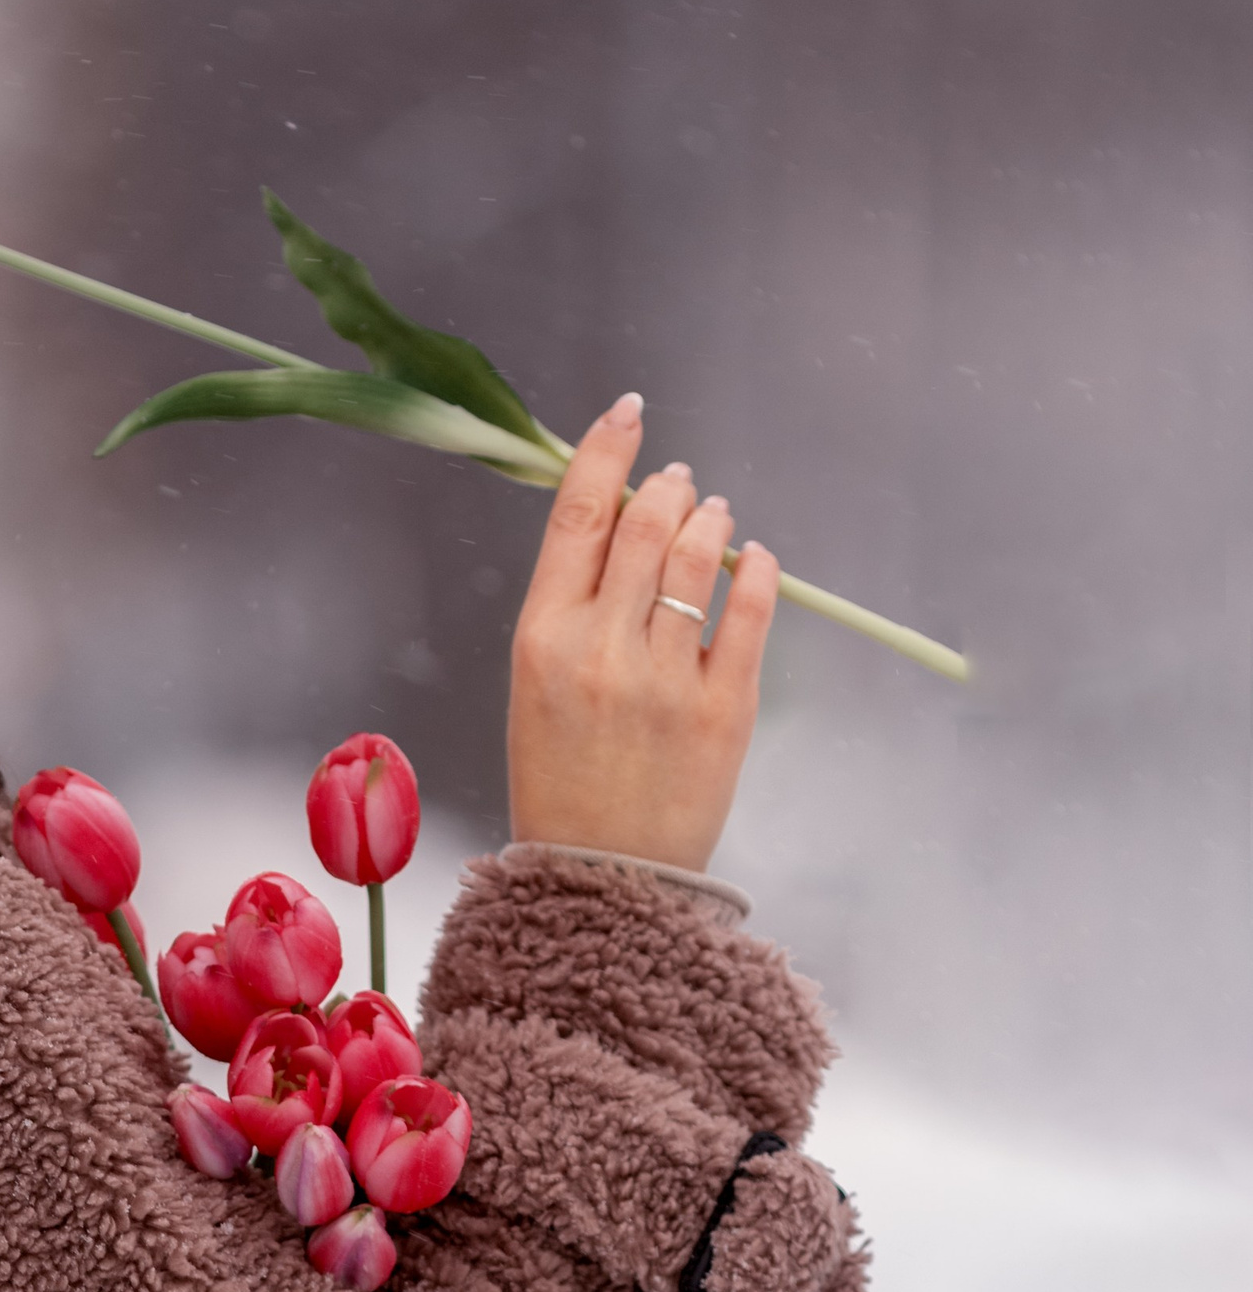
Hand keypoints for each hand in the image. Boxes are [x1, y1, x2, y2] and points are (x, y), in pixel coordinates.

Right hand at [506, 392, 776, 870]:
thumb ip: (574, 605)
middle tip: (680, 482)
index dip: (605, 449)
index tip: (628, 414)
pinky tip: (752, 561)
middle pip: (644, 523)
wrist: (600, 878)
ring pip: (696, 557)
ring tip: (713, 515)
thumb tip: (626, 523)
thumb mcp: (536, 683)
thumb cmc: (561, 779)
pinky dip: (756, 571)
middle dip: (668, 487)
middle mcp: (601, 647)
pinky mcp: (725, 705)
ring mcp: (666, 676)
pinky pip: (751, 611)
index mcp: (541, 638)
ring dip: (709, 521)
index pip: (577, 513)